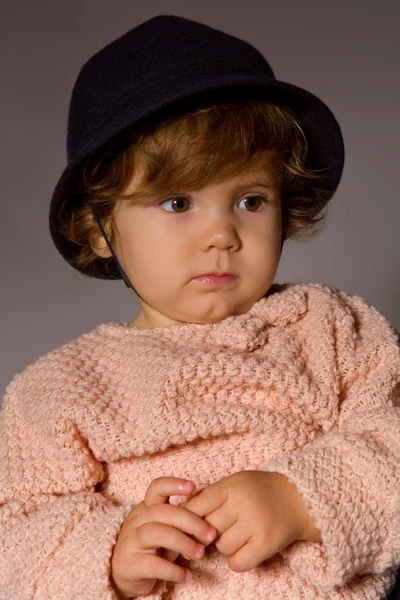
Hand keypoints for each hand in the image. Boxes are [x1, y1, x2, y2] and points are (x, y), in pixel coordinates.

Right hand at [111, 477, 217, 598]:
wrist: (124, 573)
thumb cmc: (153, 546)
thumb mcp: (166, 529)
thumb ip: (182, 522)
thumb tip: (212, 520)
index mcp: (147, 507)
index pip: (156, 488)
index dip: (173, 484)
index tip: (193, 486)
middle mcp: (137, 519)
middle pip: (164, 511)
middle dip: (191, 521)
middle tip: (211, 534)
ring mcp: (131, 540)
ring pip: (157, 533)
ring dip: (183, 542)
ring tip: (200, 554)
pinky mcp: (129, 564)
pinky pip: (153, 564)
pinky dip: (173, 570)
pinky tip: (186, 575)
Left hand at [180, 470, 320, 573]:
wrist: (297, 499)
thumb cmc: (258, 490)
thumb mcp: (234, 483)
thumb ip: (211, 495)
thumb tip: (181, 513)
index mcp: (231, 487)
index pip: (197, 505)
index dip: (187, 518)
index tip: (183, 526)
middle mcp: (242, 504)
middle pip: (207, 529)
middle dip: (208, 533)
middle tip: (217, 530)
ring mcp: (255, 524)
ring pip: (221, 547)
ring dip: (225, 546)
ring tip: (238, 534)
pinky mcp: (266, 544)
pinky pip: (237, 563)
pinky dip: (236, 561)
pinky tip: (244, 550)